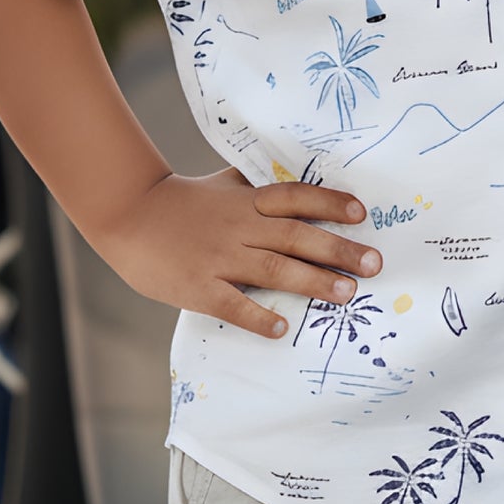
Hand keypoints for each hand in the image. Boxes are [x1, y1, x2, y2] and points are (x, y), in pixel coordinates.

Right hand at [94, 166, 381, 339]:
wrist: (129, 214)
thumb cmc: (183, 200)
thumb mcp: (225, 184)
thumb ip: (258, 185)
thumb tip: (294, 173)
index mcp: (248, 201)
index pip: (296, 197)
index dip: (329, 203)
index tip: (361, 213)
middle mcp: (240, 227)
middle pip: (296, 236)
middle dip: (338, 249)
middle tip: (374, 263)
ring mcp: (220, 258)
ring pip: (274, 269)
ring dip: (313, 282)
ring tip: (347, 293)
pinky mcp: (198, 287)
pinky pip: (233, 304)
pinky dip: (257, 316)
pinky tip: (282, 329)